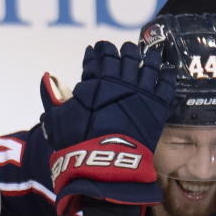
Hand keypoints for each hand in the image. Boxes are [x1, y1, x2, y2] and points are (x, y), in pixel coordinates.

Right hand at [40, 41, 175, 215]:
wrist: (105, 164)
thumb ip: (53, 96)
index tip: (95, 50)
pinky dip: (167, 75)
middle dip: (121, 51)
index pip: (97, 57)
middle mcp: (119, 81)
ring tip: (145, 55)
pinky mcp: (157, 106)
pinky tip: (167, 71)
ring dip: (145, 57)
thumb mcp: (57, 120)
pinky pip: (166, 84)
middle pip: (124, 56)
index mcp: (95, 81)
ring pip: (147, 64)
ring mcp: (141, 92)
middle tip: (122, 50)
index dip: (96, 52)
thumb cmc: (77, 144)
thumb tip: (48, 77)